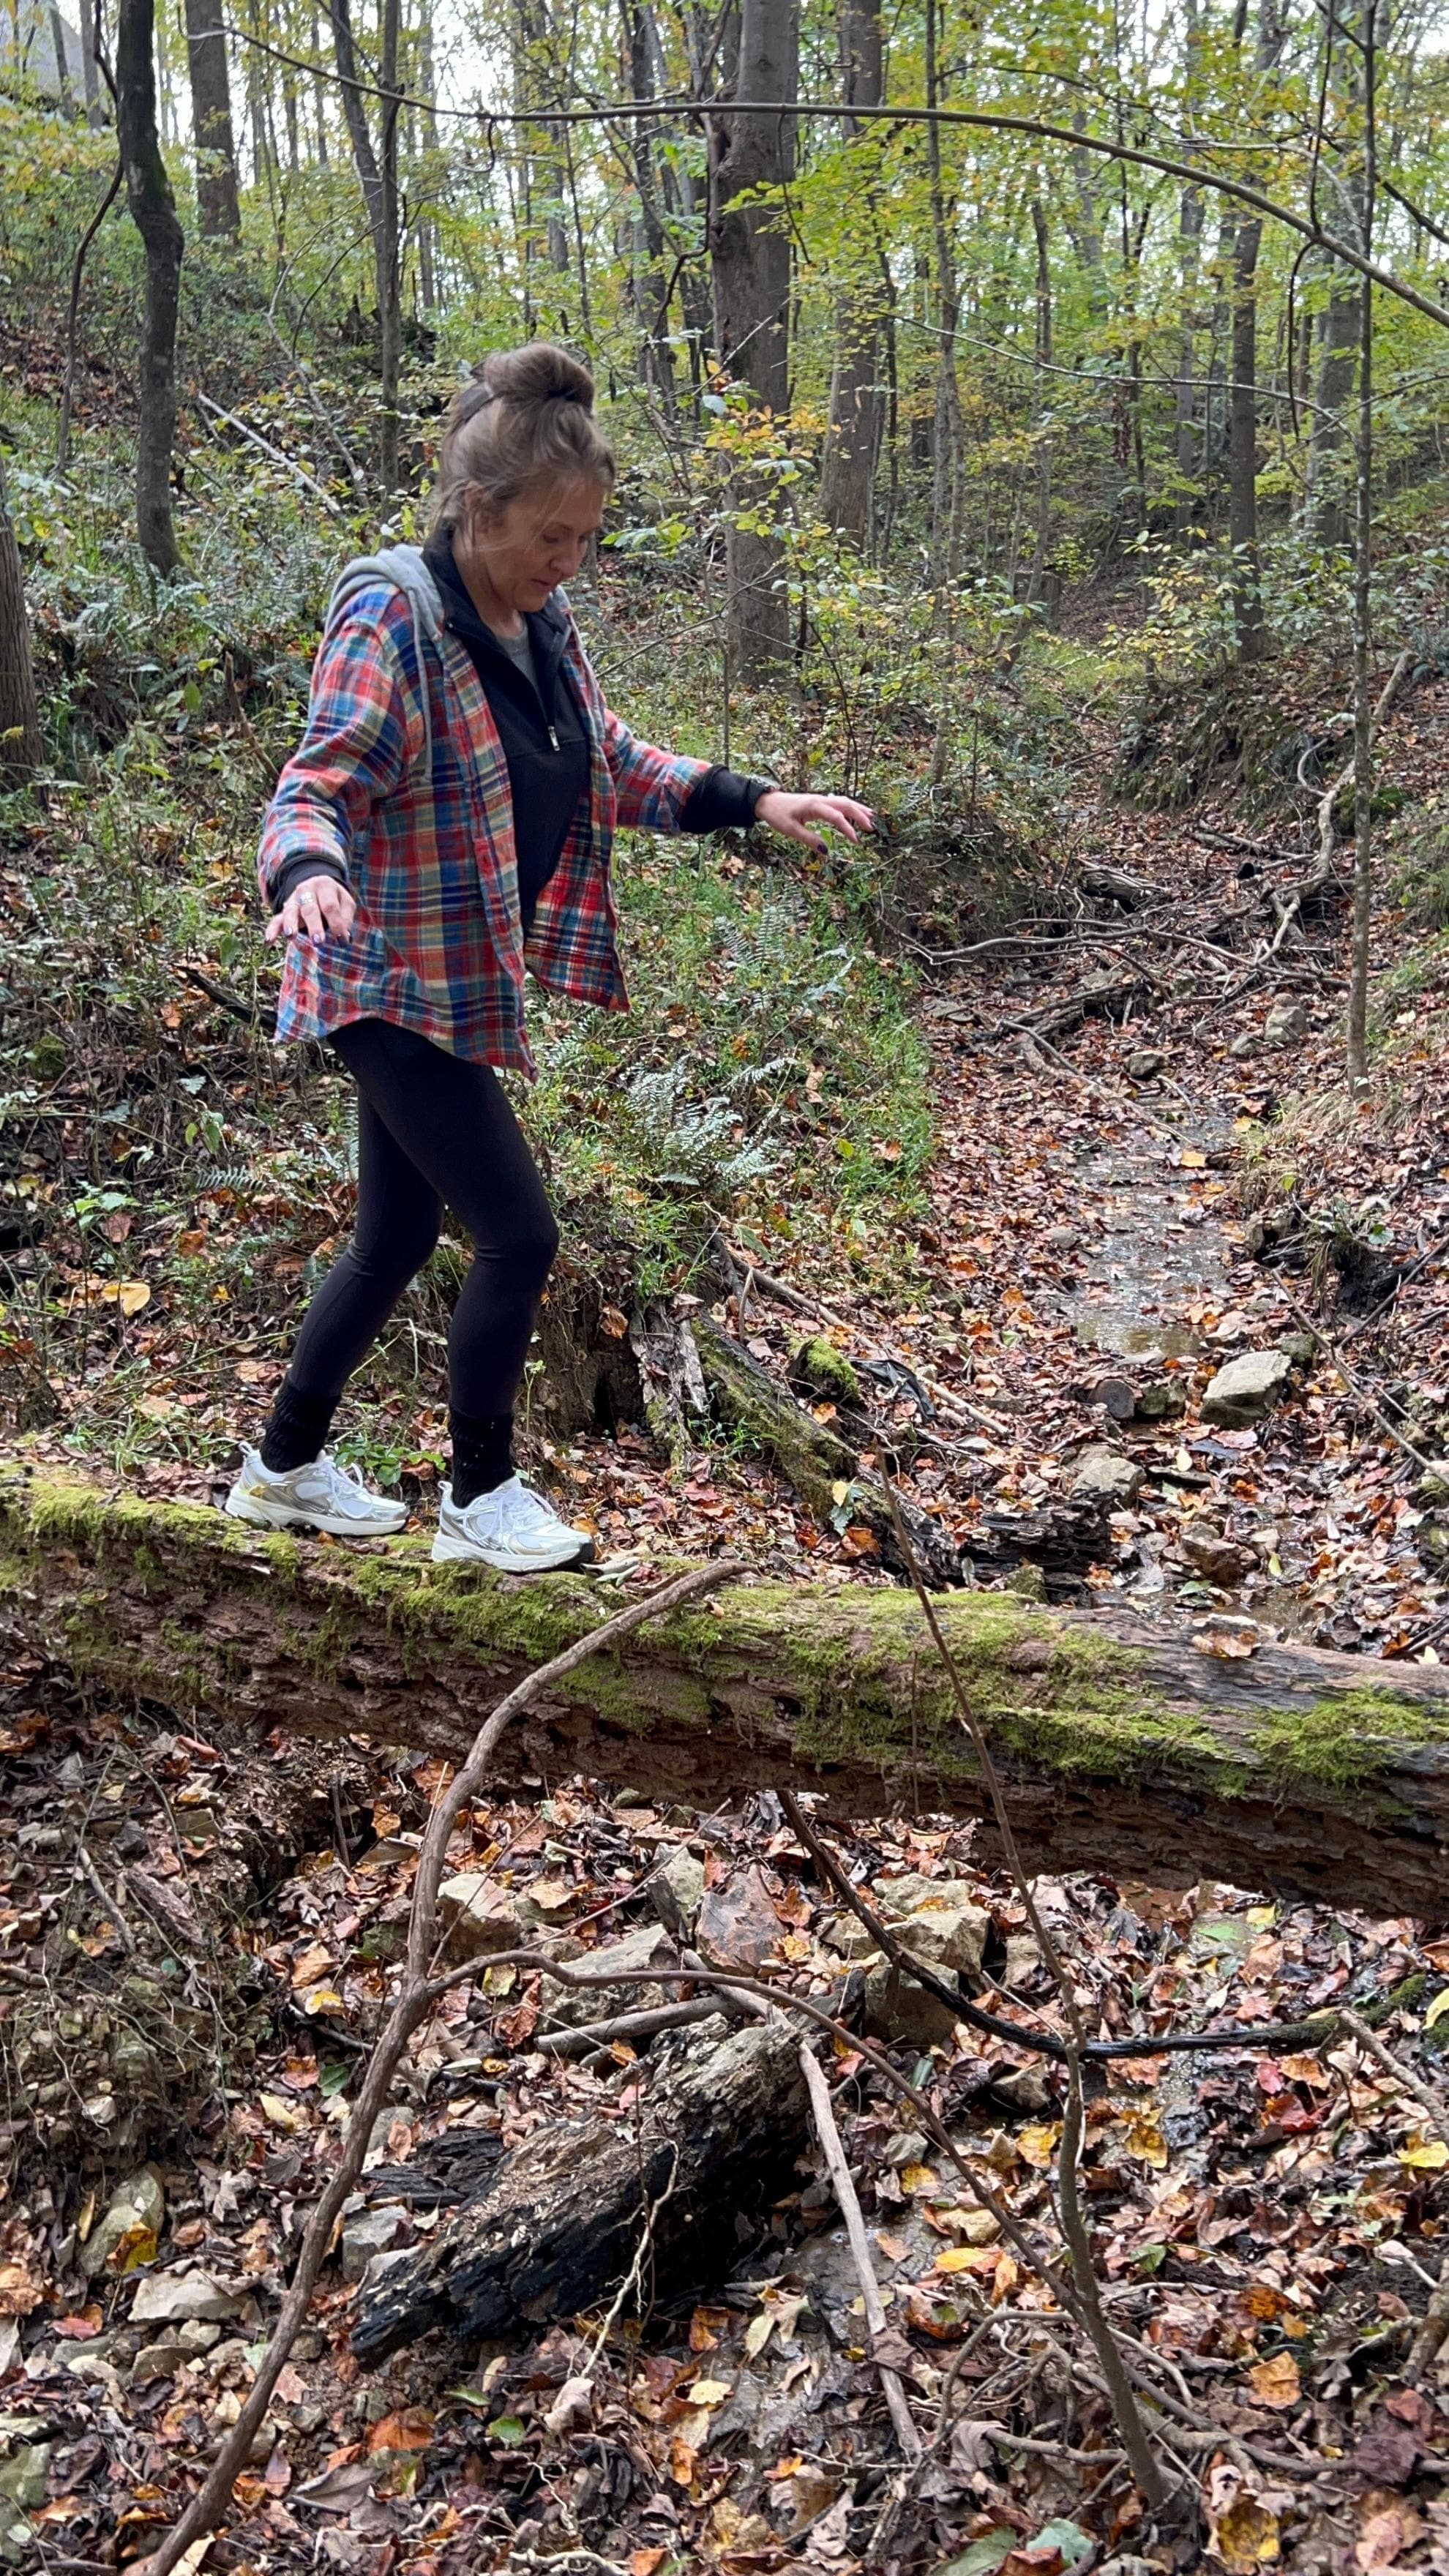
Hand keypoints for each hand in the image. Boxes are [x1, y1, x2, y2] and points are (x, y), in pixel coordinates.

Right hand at [265, 875, 356, 944]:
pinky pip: (277, 919)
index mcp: (324, 886)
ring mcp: (294, 900)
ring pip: (291, 911)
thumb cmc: (334, 899)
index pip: (330, 907)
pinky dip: (272, 929)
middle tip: (319, 942)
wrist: (317, 885)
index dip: (337, 925)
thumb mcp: (346, 903)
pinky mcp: (285, 911)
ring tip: (291, 936)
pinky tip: (269, 940)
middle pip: (310, 908)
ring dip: (291, 924)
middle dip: (314, 926)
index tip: (342, 942)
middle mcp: (306, 890)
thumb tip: (344, 936)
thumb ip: (346, 917)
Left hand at [753, 789, 874, 854]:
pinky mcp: (820, 802)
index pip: (836, 817)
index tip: (856, 841)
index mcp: (814, 806)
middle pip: (845, 805)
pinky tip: (857, 813)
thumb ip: (809, 840)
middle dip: (859, 816)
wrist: (768, 802)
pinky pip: (838, 803)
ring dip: (858, 809)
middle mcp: (820, 800)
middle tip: (871, 829)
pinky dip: (850, 807)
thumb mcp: (791, 831)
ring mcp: (821, 799)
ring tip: (871, 818)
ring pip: (844, 802)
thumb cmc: (778, 815)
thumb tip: (826, 852)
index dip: (847, 829)